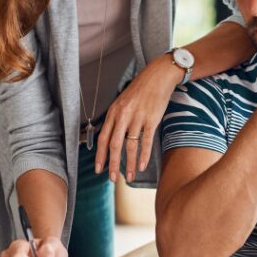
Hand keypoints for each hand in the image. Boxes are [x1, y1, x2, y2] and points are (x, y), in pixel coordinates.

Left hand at [95, 54, 179, 182]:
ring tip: (129, 177)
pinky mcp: (151, 120)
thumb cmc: (140, 91)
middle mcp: (123, 115)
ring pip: (130, 146)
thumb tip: (110, 139)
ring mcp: (137, 118)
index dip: (100, 155)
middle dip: (112, 164)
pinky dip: (143, 156)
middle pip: (114, 145)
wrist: (157, 77)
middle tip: (111, 179)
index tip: (98, 169)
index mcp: (114, 112)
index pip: (103, 138)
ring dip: (129, 164)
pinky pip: (146, 141)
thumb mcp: (122, 102)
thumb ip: (116, 119)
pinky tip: (141, 166)